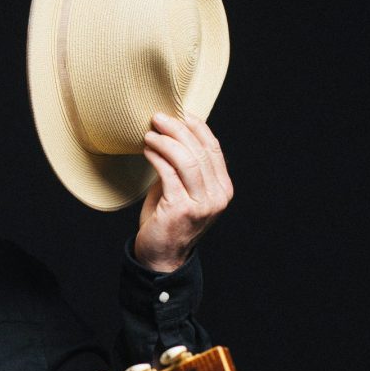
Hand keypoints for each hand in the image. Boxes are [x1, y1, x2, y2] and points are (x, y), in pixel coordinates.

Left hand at [133, 112, 232, 272]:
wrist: (160, 256)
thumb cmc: (168, 221)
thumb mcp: (183, 191)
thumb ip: (184, 168)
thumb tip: (172, 134)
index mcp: (223, 190)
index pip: (213, 149)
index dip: (197, 128)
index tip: (180, 114)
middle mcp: (217, 197)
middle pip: (200, 151)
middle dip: (177, 129)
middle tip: (158, 118)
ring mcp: (201, 205)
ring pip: (186, 160)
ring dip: (166, 141)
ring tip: (150, 133)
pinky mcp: (180, 209)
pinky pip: (168, 174)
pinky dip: (156, 157)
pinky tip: (146, 150)